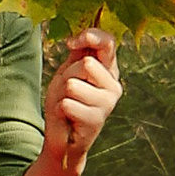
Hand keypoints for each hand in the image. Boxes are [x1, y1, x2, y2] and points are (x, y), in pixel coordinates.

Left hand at [22, 27, 121, 175]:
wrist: (62, 138)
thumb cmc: (65, 100)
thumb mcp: (69, 72)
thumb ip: (78, 53)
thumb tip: (78, 37)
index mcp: (109, 69)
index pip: (108, 42)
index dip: (90, 37)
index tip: (71, 42)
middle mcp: (114, 85)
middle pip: (86, 64)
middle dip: (67, 76)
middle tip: (68, 91)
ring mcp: (108, 103)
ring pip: (74, 85)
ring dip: (62, 95)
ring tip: (68, 105)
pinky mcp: (97, 119)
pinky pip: (68, 104)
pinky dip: (60, 109)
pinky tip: (68, 118)